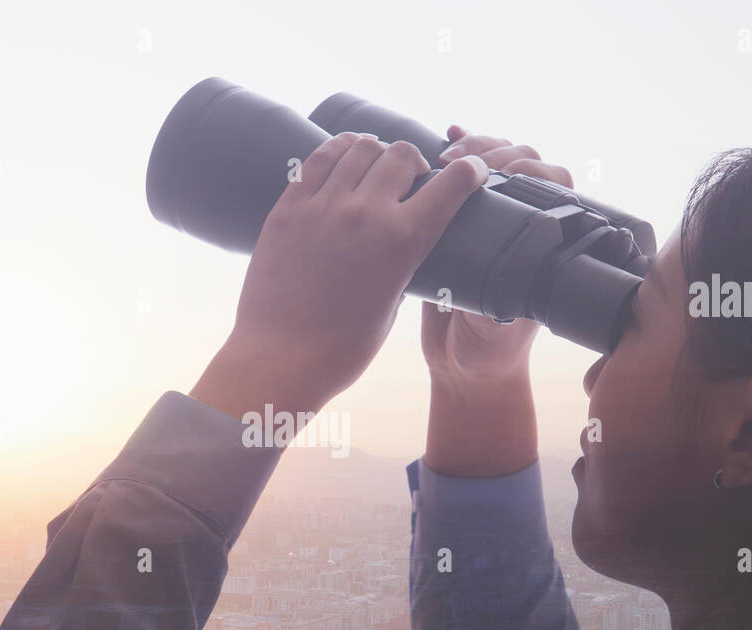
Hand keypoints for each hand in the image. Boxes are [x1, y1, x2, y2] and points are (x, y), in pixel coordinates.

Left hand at [191, 131, 488, 421]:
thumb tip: (406, 233)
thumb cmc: (342, 347)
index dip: (469, 170)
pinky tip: (344, 159)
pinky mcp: (288, 208)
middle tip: (410, 180)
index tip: (470, 170)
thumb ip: (403, 260)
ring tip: (374, 170)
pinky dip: (338, 151)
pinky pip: (318, 159)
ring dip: (376, 153)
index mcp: (403, 241)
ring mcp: (323, 207)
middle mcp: (366, 214)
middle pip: (402, 153)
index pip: (452, 182)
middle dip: (414, 162)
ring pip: (361, 147)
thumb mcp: (392, 302)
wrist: (282, 360)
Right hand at [422, 125, 574, 392]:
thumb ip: (498, 300)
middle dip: (492, 152)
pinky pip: (465, 177)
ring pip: (494, 162)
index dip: (528, 168)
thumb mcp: (496, 327)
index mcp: (546, 242)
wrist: (459, 364)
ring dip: (473, 148)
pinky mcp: (462, 222)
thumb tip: (494, 265)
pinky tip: (446, 134)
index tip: (497, 175)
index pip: (553, 182)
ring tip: (445, 157)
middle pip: (521, 160)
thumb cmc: (489, 351)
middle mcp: (524, 224)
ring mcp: (493, 220)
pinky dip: (458, 151)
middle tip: (459, 163)